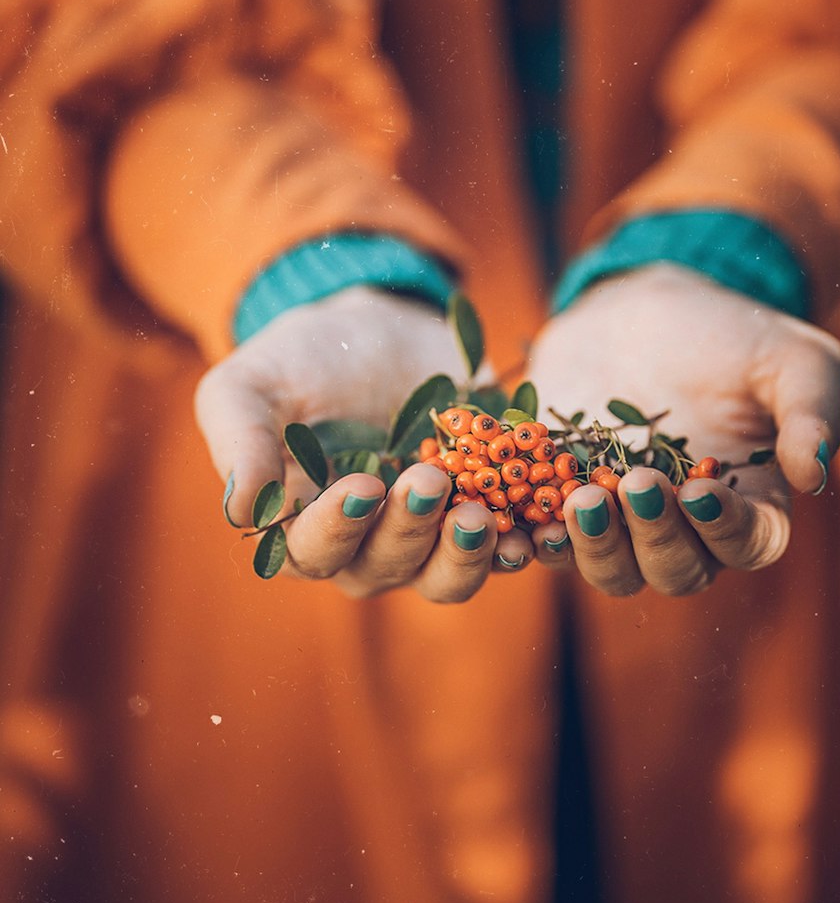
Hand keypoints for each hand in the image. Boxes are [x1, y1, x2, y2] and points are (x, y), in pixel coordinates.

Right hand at [195, 286, 533, 597]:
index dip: (336, 529)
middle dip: (408, 530)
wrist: (382, 327)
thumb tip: (242, 508)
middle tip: (426, 481)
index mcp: (300, 528)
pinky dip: (519, 542)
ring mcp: (429, 536)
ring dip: (464, 554)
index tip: (360, 487)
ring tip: (481, 516)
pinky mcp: (484, 511)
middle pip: (384, 567)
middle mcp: (365, 546)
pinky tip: (536, 526)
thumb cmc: (302, 358)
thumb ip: (240, 439)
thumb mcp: (250, 383)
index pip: (312, 552)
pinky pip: (503, 545)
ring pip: (445, 575)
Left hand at [526, 264, 839, 595]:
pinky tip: (518, 519)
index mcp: (748, 503)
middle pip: (675, 570)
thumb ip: (813, 408)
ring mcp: (618, 520)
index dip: (726, 529)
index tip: (701, 488)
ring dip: (594, 546)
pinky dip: (530, 540)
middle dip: (655, 537)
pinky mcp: (558, 500)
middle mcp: (684, 528)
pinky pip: (544, 540)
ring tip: (581, 499)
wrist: (640, 309)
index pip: (748, 543)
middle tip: (637, 484)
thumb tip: (814, 474)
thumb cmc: (728, 333)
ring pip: (610, 568)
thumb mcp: (788, 355)